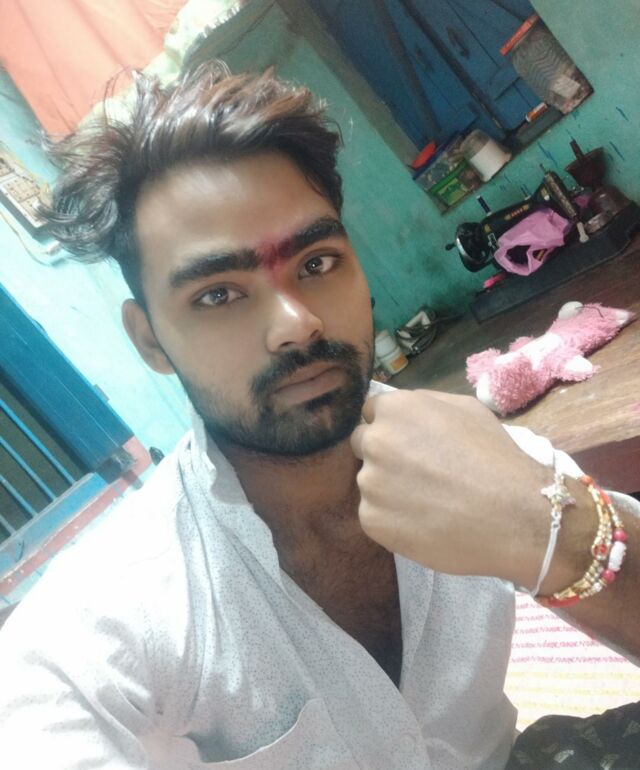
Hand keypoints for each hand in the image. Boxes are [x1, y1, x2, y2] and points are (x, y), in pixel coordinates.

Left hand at [350, 389, 551, 586]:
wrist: (514, 517)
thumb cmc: (496, 458)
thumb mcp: (467, 410)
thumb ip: (424, 405)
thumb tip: (403, 410)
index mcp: (395, 409)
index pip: (372, 413)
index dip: (392, 428)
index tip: (410, 444)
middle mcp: (375, 441)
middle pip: (364, 445)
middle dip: (384, 455)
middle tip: (417, 474)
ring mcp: (369, 483)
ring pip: (370, 482)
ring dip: (388, 489)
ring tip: (428, 503)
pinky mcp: (371, 520)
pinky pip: (374, 515)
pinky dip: (392, 520)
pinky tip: (423, 523)